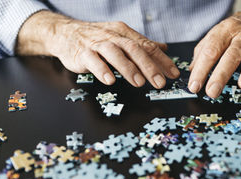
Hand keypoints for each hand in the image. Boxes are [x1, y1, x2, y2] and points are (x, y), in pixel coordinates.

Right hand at [17, 11, 179, 87]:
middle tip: (159, 82)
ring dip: (128, 68)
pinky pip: (93, 61)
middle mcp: (113, 37)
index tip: (173, 74)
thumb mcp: (121, 38)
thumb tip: (163, 48)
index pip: (147, 46)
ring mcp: (97, 44)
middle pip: (134, 49)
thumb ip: (141, 45)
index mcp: (125, 33)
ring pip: (115, 53)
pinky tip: (110, 80)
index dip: (162, 60)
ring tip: (139, 83)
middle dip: (149, 66)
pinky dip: (102, 70)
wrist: (66, 33)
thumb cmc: (97, 38)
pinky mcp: (83, 53)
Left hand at [188, 9, 240, 97]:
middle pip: (231, 55)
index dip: (201, 70)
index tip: (194, 86)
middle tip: (212, 91)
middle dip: (221, 75)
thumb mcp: (217, 34)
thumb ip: (203, 52)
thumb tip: (192, 72)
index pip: (210, 51)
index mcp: (225, 31)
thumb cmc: (237, 30)